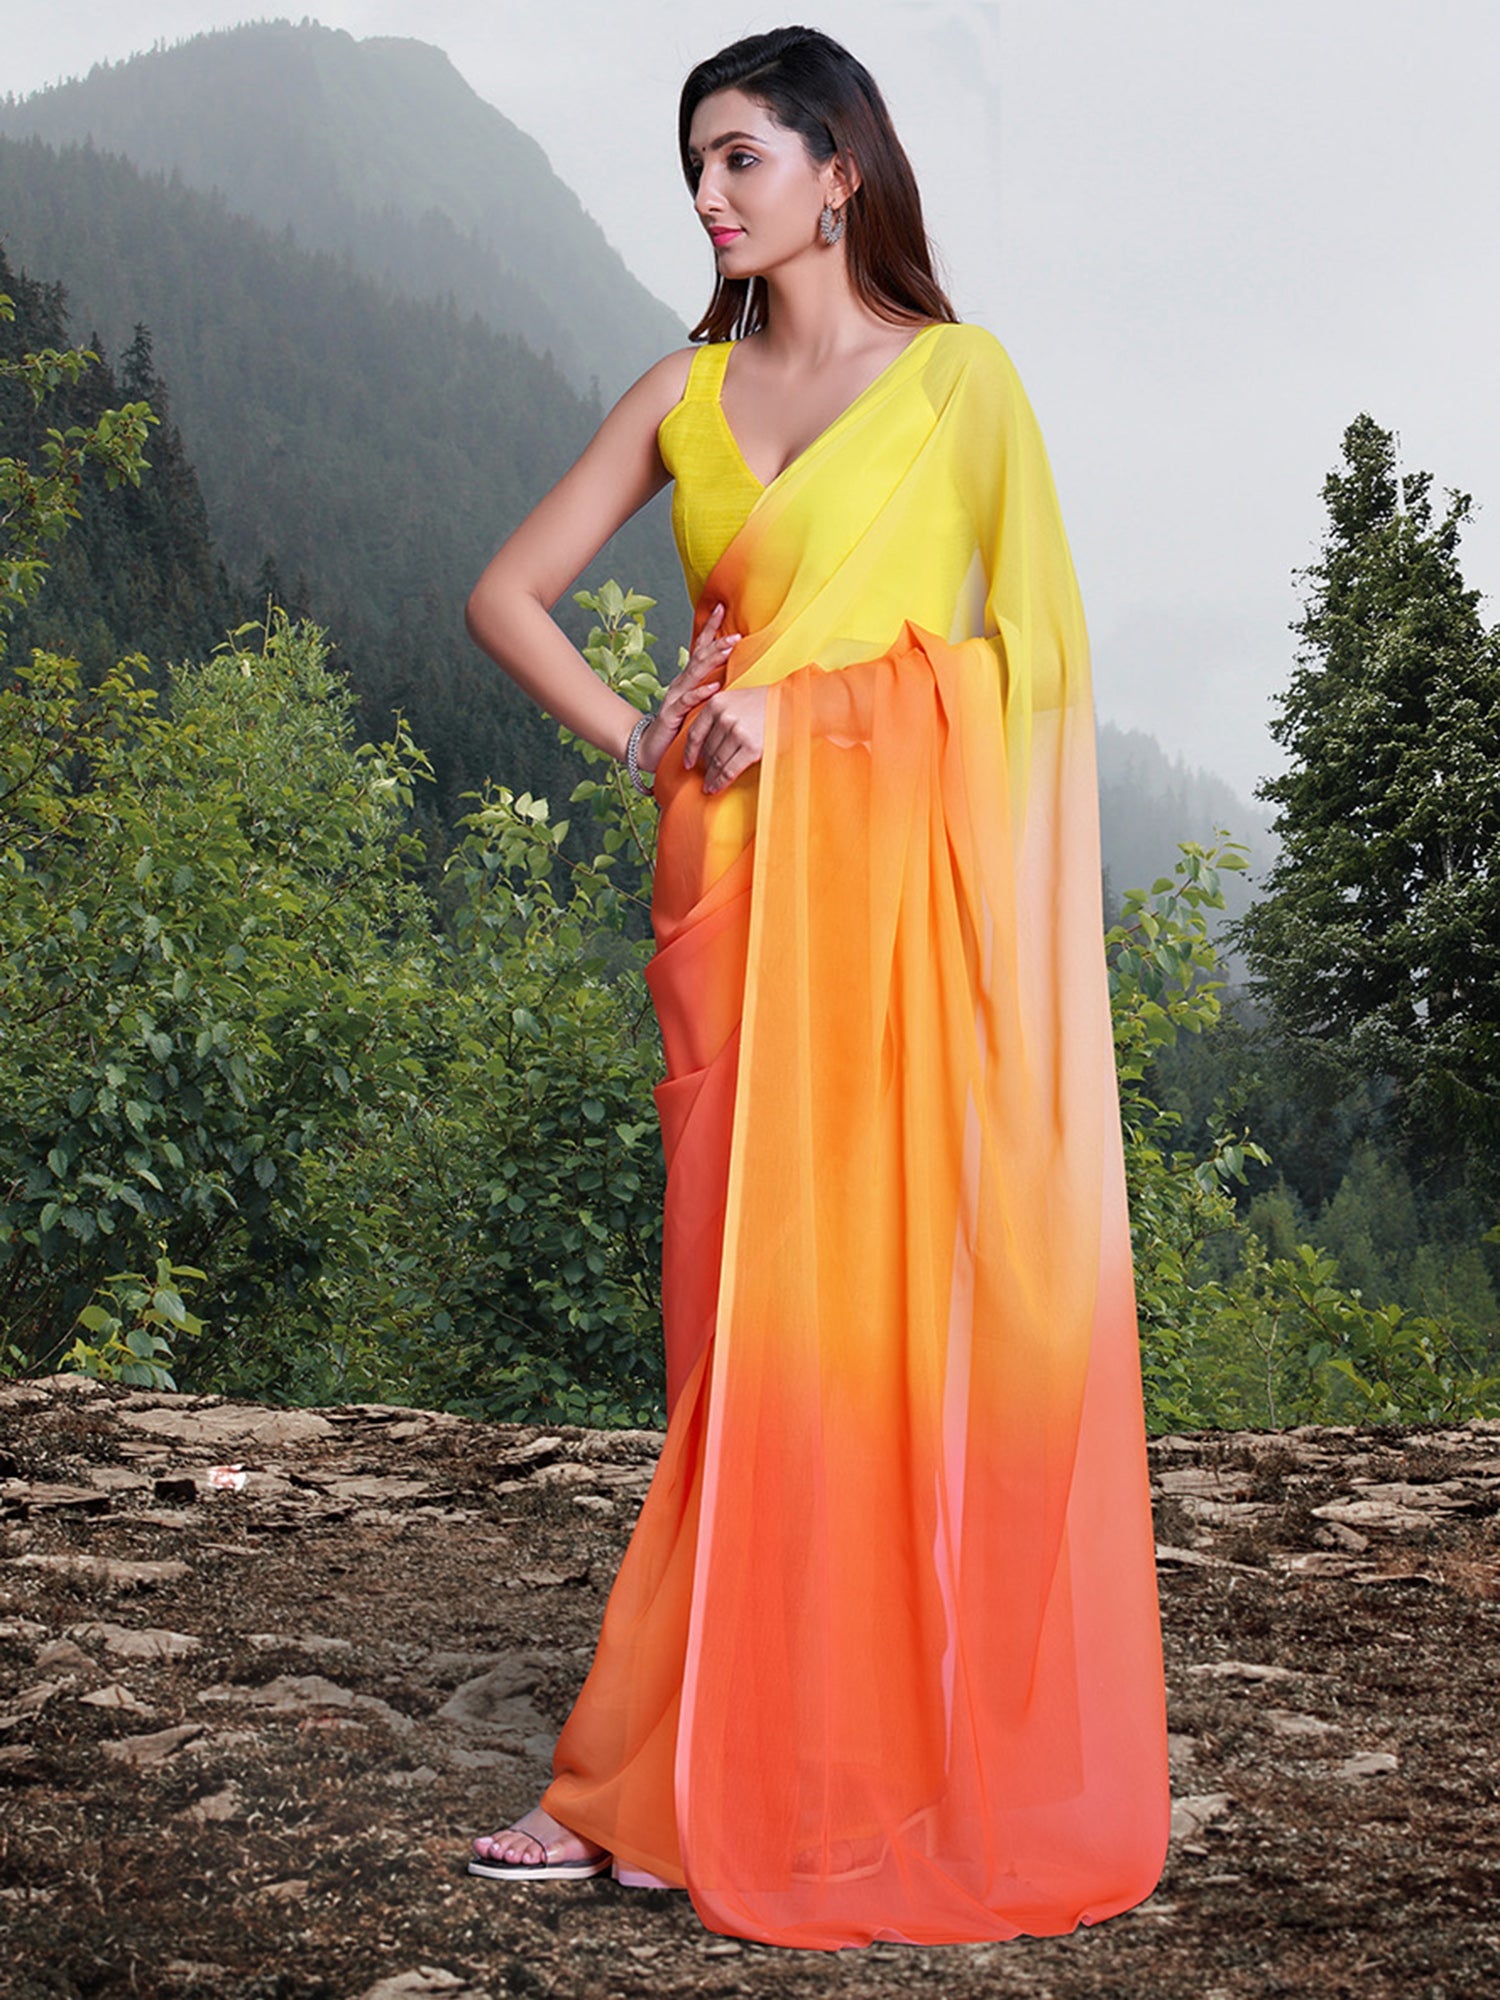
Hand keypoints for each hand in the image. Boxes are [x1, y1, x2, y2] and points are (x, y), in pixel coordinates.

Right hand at [637, 602, 740, 772]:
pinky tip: (714, 686)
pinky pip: (688, 701)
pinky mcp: (672, 714)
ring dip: (713, 659)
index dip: (711, 629)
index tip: (723, 608)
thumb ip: (710, 691)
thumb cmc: (677, 728)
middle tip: (736, 631)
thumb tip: (734, 677)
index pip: (700, 648)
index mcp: (688, 680)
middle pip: (699, 656)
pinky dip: (702, 692)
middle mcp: (681, 684)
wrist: (650, 748)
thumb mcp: (696, 706)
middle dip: (717, 640)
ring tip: (729, 647)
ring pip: (696, 673)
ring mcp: (675, 697)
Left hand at [682, 684, 767, 795]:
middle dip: (705, 767)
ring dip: (711, 777)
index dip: (690, 752)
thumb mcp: (737, 699)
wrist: (793, 703)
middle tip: (704, 778)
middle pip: (707, 750)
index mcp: (716, 703)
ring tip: (709, 786)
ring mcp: (736, 732)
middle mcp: (723, 717)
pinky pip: (729, 770)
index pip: (695, 733)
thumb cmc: (768, 702)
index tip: (688, 763)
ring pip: (716, 762)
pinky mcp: (751, 747)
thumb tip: (708, 741)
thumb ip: (720, 715)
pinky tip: (716, 788)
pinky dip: (720, 782)